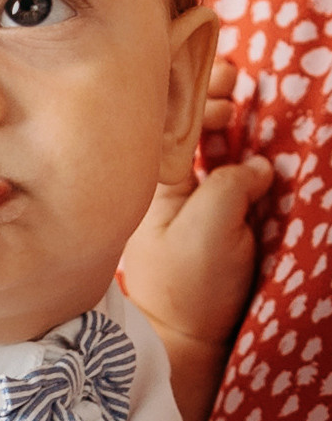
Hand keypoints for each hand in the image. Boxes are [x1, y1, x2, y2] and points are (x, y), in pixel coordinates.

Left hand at [122, 60, 273, 420]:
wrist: (192, 340)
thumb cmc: (189, 286)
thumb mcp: (206, 231)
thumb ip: (230, 187)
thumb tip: (259, 164)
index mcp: (156, 181)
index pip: (169, 121)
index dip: (193, 94)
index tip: (224, 88)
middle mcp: (177, 184)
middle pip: (193, 125)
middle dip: (215, 96)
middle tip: (237, 80)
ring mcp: (202, 199)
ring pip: (219, 145)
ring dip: (236, 120)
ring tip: (250, 96)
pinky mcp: (227, 218)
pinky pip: (240, 174)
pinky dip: (254, 153)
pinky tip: (265, 138)